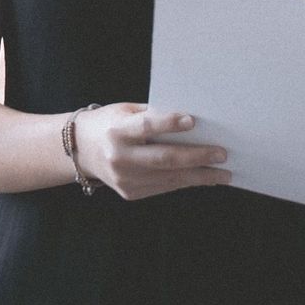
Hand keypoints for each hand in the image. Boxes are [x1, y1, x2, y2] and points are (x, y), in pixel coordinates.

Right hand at [73, 104, 231, 200]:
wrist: (81, 149)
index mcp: (118, 131)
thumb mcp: (127, 111)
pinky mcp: (130, 193)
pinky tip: (204, 178)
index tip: (194, 121)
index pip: (147, 126)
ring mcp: (125, 179)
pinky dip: (186, 182)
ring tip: (223, 174)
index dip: (169, 123)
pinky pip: (164, 187)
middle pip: (164, 159)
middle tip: (222, 154)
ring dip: (200, 176)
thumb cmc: (111, 122)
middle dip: (197, 157)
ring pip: (169, 178)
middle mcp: (120, 157)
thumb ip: (154, 115)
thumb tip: (194, 121)